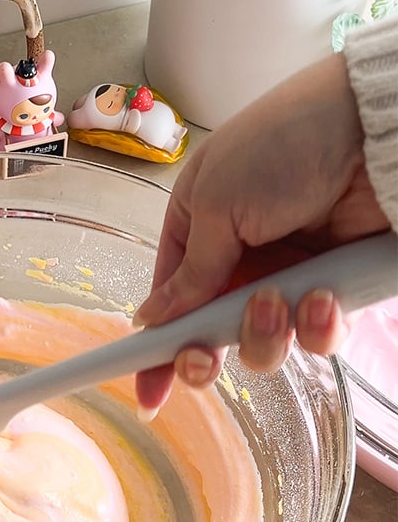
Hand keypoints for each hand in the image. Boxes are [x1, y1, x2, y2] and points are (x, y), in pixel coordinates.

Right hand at [133, 51, 390, 411]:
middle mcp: (239, 261)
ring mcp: (288, 277)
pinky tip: (322, 299)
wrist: (372, 128)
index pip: (167, 304)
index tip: (148, 393)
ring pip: (263, 344)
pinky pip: (317, 335)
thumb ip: (189, 274)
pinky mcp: (334, 288)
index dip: (155, 350)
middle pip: (210, 337)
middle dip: (207, 353)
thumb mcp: (216, 205)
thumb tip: (151, 317)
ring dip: (265, 334)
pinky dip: (317, 327)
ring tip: (281, 301)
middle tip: (206, 356)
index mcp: (198, 233)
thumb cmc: (283, 144)